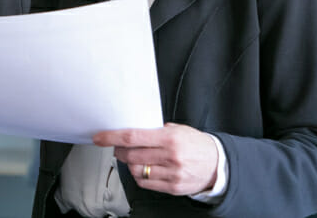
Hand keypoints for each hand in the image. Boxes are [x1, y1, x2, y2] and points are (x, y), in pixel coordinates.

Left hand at [93, 123, 218, 196]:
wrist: (217, 164)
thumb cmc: (196, 144)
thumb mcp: (178, 129)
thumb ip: (155, 130)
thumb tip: (131, 131)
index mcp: (169, 138)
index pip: (133, 137)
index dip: (112, 137)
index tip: (99, 137)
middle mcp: (170, 156)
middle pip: (131, 155)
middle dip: (119, 150)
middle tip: (118, 147)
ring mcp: (172, 174)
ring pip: (136, 170)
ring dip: (129, 164)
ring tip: (134, 158)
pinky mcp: (173, 187)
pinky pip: (146, 183)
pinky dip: (139, 176)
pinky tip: (143, 169)